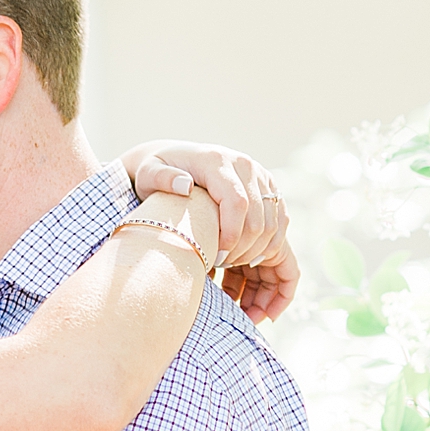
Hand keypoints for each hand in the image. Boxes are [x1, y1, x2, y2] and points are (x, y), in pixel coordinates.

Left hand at [124, 141, 296, 322]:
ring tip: (234, 271)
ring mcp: (262, 180)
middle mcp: (247, 168)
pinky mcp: (268, 193)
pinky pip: (280, 227)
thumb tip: (184, 185)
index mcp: (219, 162)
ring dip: (260, 257)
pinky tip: (249, 269)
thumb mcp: (149, 172)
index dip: (231, 235)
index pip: (238, 202)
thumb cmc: (157, 171)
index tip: (216, 260)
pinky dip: (269, 252)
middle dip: (244, 253)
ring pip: (276, 226)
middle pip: (261, 219)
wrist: (175, 158)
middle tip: (221, 272)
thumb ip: (161, 178)